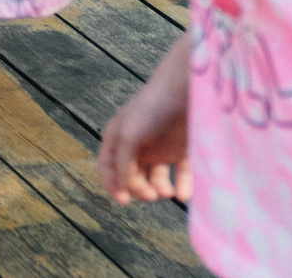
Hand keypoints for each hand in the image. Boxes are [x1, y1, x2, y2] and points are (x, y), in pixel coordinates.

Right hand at [98, 41, 192, 202]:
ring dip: (160, 190)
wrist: (185, 91)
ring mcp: (159, 148)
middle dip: (140, 190)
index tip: (125, 200)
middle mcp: (136, 145)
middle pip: (133, 177)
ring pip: (156, 179)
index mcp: (117, 138)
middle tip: (152, 195)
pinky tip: (184, 195)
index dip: (112, 186)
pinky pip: (181, 175)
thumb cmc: (151, 109)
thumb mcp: (128, 135)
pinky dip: (183, 187)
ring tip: (168, 193)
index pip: (107, 168)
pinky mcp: (181, 150)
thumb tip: (125, 189)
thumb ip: (122, 163)